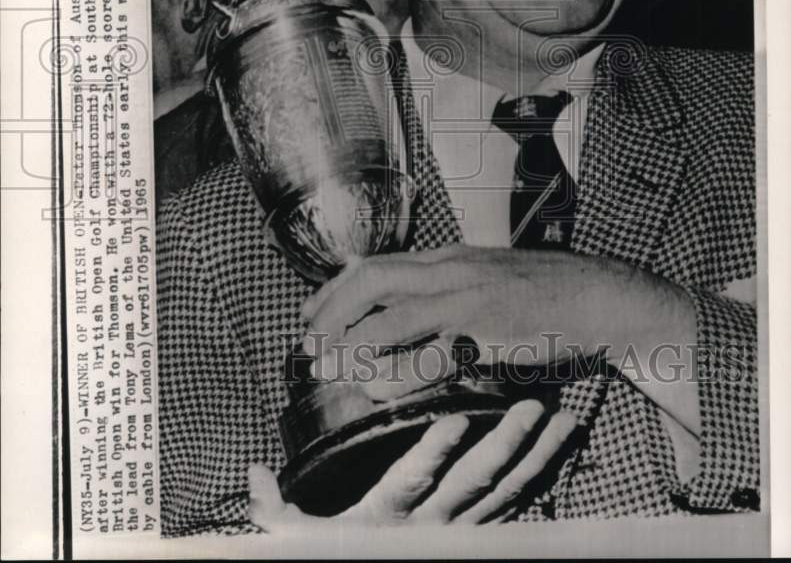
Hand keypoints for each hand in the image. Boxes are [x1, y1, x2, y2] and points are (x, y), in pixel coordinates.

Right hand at [248, 400, 576, 530]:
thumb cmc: (335, 558)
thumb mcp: (297, 543)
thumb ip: (275, 512)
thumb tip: (250, 473)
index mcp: (387, 521)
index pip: (412, 483)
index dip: (435, 453)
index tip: (458, 419)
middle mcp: (432, 529)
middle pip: (476, 485)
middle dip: (507, 445)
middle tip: (534, 407)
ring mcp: (462, 533)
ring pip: (507, 493)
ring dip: (537, 456)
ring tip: (563, 420)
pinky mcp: (480, 534)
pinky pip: (518, 505)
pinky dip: (543, 477)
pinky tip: (562, 448)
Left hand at [302, 244, 695, 407]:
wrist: (599, 296)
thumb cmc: (546, 294)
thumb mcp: (489, 280)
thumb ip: (450, 289)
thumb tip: (414, 310)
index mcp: (449, 258)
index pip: (377, 264)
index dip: (336, 288)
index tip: (311, 312)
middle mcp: (451, 268)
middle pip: (371, 279)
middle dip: (330, 310)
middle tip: (307, 342)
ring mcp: (467, 294)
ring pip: (389, 310)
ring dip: (350, 339)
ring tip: (326, 365)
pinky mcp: (486, 326)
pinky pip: (426, 347)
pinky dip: (394, 367)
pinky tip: (376, 385)